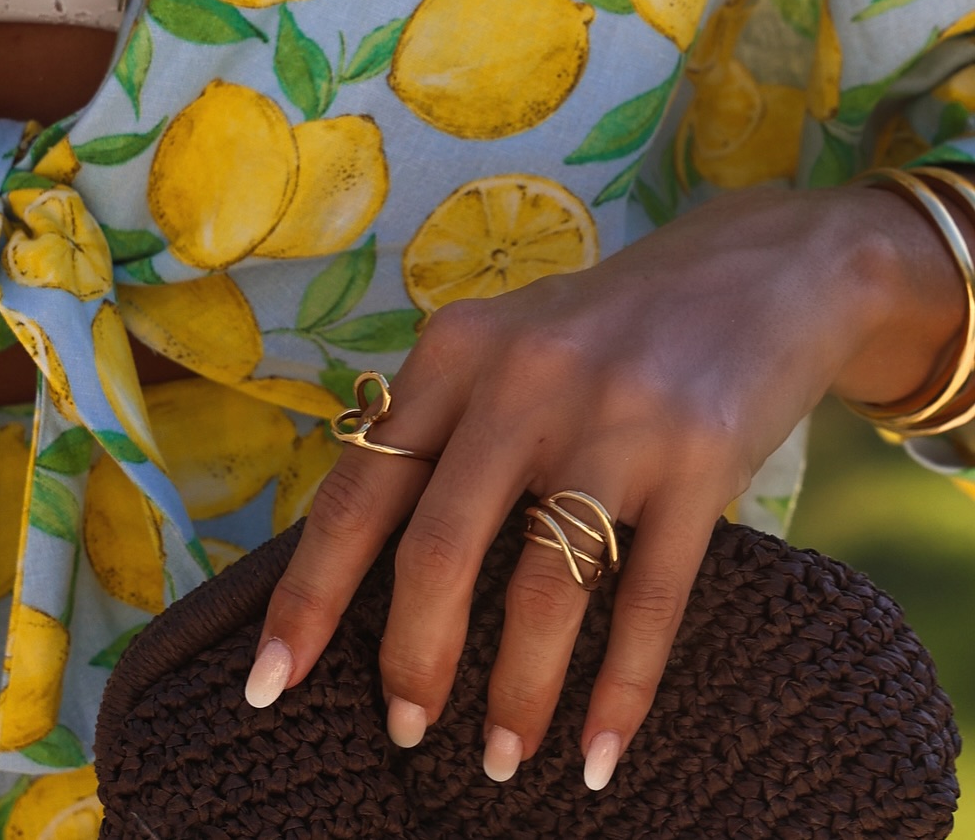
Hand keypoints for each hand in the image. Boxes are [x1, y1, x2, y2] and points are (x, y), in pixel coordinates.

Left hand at [245, 183, 966, 789]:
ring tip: (501, 761)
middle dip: (411, 659)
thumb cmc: (607, 327)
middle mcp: (524, 378)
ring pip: (544, 589)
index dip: (311, 593)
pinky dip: (621, 691)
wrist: (759, 269)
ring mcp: (617, 418)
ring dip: (516, 694)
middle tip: (404, 732)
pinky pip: (651, 601)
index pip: (362, 489)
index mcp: (456, 350)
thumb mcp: (505, 341)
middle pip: (440, 548)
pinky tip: (597, 754)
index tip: (271, 679)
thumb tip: (354, 557)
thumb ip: (436, 418)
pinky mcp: (701, 460)